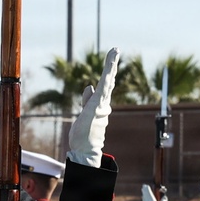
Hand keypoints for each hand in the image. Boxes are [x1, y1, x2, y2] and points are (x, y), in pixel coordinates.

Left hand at [68, 48, 120, 167]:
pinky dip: (106, 77)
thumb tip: (89, 87)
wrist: (85, 150)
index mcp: (99, 105)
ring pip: (107, 82)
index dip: (108, 74)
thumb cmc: (84, 136)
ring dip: (110, 66)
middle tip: (116, 50)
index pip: (104, 87)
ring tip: (114, 51)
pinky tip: (110, 67)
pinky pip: (102, 89)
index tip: (112, 61)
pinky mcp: (96, 106)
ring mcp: (101, 105)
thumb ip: (87, 101)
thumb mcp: (83, 114)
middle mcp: (103, 104)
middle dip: (112, 65)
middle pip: (109, 81)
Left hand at [141, 184, 166, 200]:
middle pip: (146, 195)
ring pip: (145, 197)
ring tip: (142, 189)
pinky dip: (144, 198)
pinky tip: (143, 198)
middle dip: (145, 190)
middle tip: (143, 185)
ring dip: (144, 193)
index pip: (149, 194)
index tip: (146, 185)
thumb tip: (165, 197)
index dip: (148, 190)